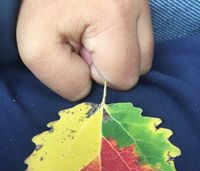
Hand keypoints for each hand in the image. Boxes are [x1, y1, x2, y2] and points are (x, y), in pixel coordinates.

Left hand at [17, 0, 153, 100]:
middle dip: (111, 66)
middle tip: (85, 46)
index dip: (99, 76)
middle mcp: (137, 5)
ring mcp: (141, 1)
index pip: (125, 77)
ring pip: (142, 52)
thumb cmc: (40, 7)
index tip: (80, 56)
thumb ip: (67, 80)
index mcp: (115, 18)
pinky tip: (101, 30)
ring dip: (118, 55)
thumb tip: (89, 90)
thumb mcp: (38, 49)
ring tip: (92, 37)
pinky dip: (121, 42)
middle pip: (139, 67)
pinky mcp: (139, 0)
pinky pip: (140, 37)